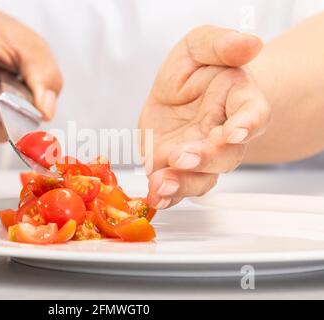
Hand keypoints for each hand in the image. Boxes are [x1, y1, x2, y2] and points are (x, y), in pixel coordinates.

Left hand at [139, 26, 270, 209]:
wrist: (179, 91)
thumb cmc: (196, 69)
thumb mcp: (202, 44)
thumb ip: (222, 44)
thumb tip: (249, 43)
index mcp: (238, 101)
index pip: (253, 115)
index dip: (247, 125)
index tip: (235, 131)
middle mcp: (223, 135)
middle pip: (226, 155)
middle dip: (205, 159)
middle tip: (183, 155)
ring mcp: (201, 156)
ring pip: (201, 178)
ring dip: (183, 184)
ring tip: (161, 184)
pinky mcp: (176, 167)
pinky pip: (177, 186)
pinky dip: (166, 195)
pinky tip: (155, 197)